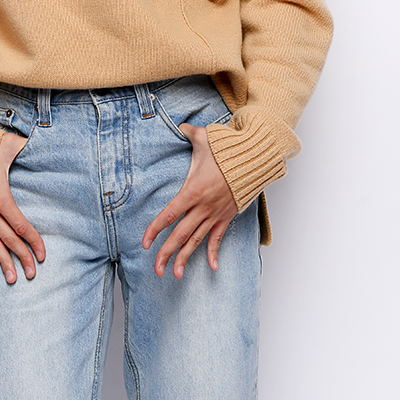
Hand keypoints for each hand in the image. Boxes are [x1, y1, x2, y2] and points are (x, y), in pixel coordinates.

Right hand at [0, 131, 45, 283]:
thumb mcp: (6, 145)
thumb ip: (24, 147)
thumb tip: (38, 143)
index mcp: (1, 197)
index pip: (22, 227)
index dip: (34, 242)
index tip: (42, 254)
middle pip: (9, 240)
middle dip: (23, 258)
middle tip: (32, 274)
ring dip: (4, 262)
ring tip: (12, 278)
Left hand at [142, 123, 237, 277]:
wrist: (255, 160)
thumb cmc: (227, 149)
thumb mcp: (204, 138)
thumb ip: (187, 132)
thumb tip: (178, 124)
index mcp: (192, 191)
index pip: (169, 215)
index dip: (155, 230)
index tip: (145, 243)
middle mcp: (203, 207)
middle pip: (180, 234)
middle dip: (166, 253)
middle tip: (156, 269)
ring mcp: (215, 214)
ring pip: (197, 240)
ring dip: (185, 258)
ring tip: (174, 275)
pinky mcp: (227, 216)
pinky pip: (218, 237)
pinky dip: (214, 252)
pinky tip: (212, 267)